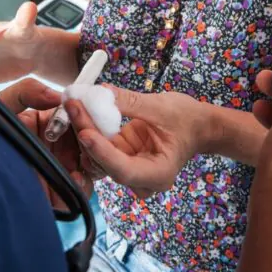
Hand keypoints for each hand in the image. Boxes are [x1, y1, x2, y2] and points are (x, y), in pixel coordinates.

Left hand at [0, 78, 92, 210]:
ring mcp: (60, 168)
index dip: (85, 112)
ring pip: (91, 162)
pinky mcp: (58, 193)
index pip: (77, 114)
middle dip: (94, 136)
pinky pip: (81, 188)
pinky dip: (82, 183)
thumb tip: (58, 95)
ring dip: (93, 158)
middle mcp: (58, 144)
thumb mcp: (2, 107)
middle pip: (90, 138)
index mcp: (48, 121)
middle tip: (88, 135)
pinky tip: (74, 177)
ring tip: (84, 156)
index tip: (86, 111)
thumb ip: (26, 92)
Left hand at [66, 88, 205, 197]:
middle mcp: (140, 179)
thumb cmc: (187, 119)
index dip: (102, 152)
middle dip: (87, 134)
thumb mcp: (161, 107)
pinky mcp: (121, 156)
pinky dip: (90, 128)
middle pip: (106, 163)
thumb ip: (130, 102)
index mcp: (158, 174)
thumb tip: (101, 92)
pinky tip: (81, 110)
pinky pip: (100, 146)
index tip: (84, 132)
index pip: (124, 169)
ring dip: (84, 130)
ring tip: (74, 104)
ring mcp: (128, 168)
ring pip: (98, 156)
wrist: (198, 126)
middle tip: (73, 105)